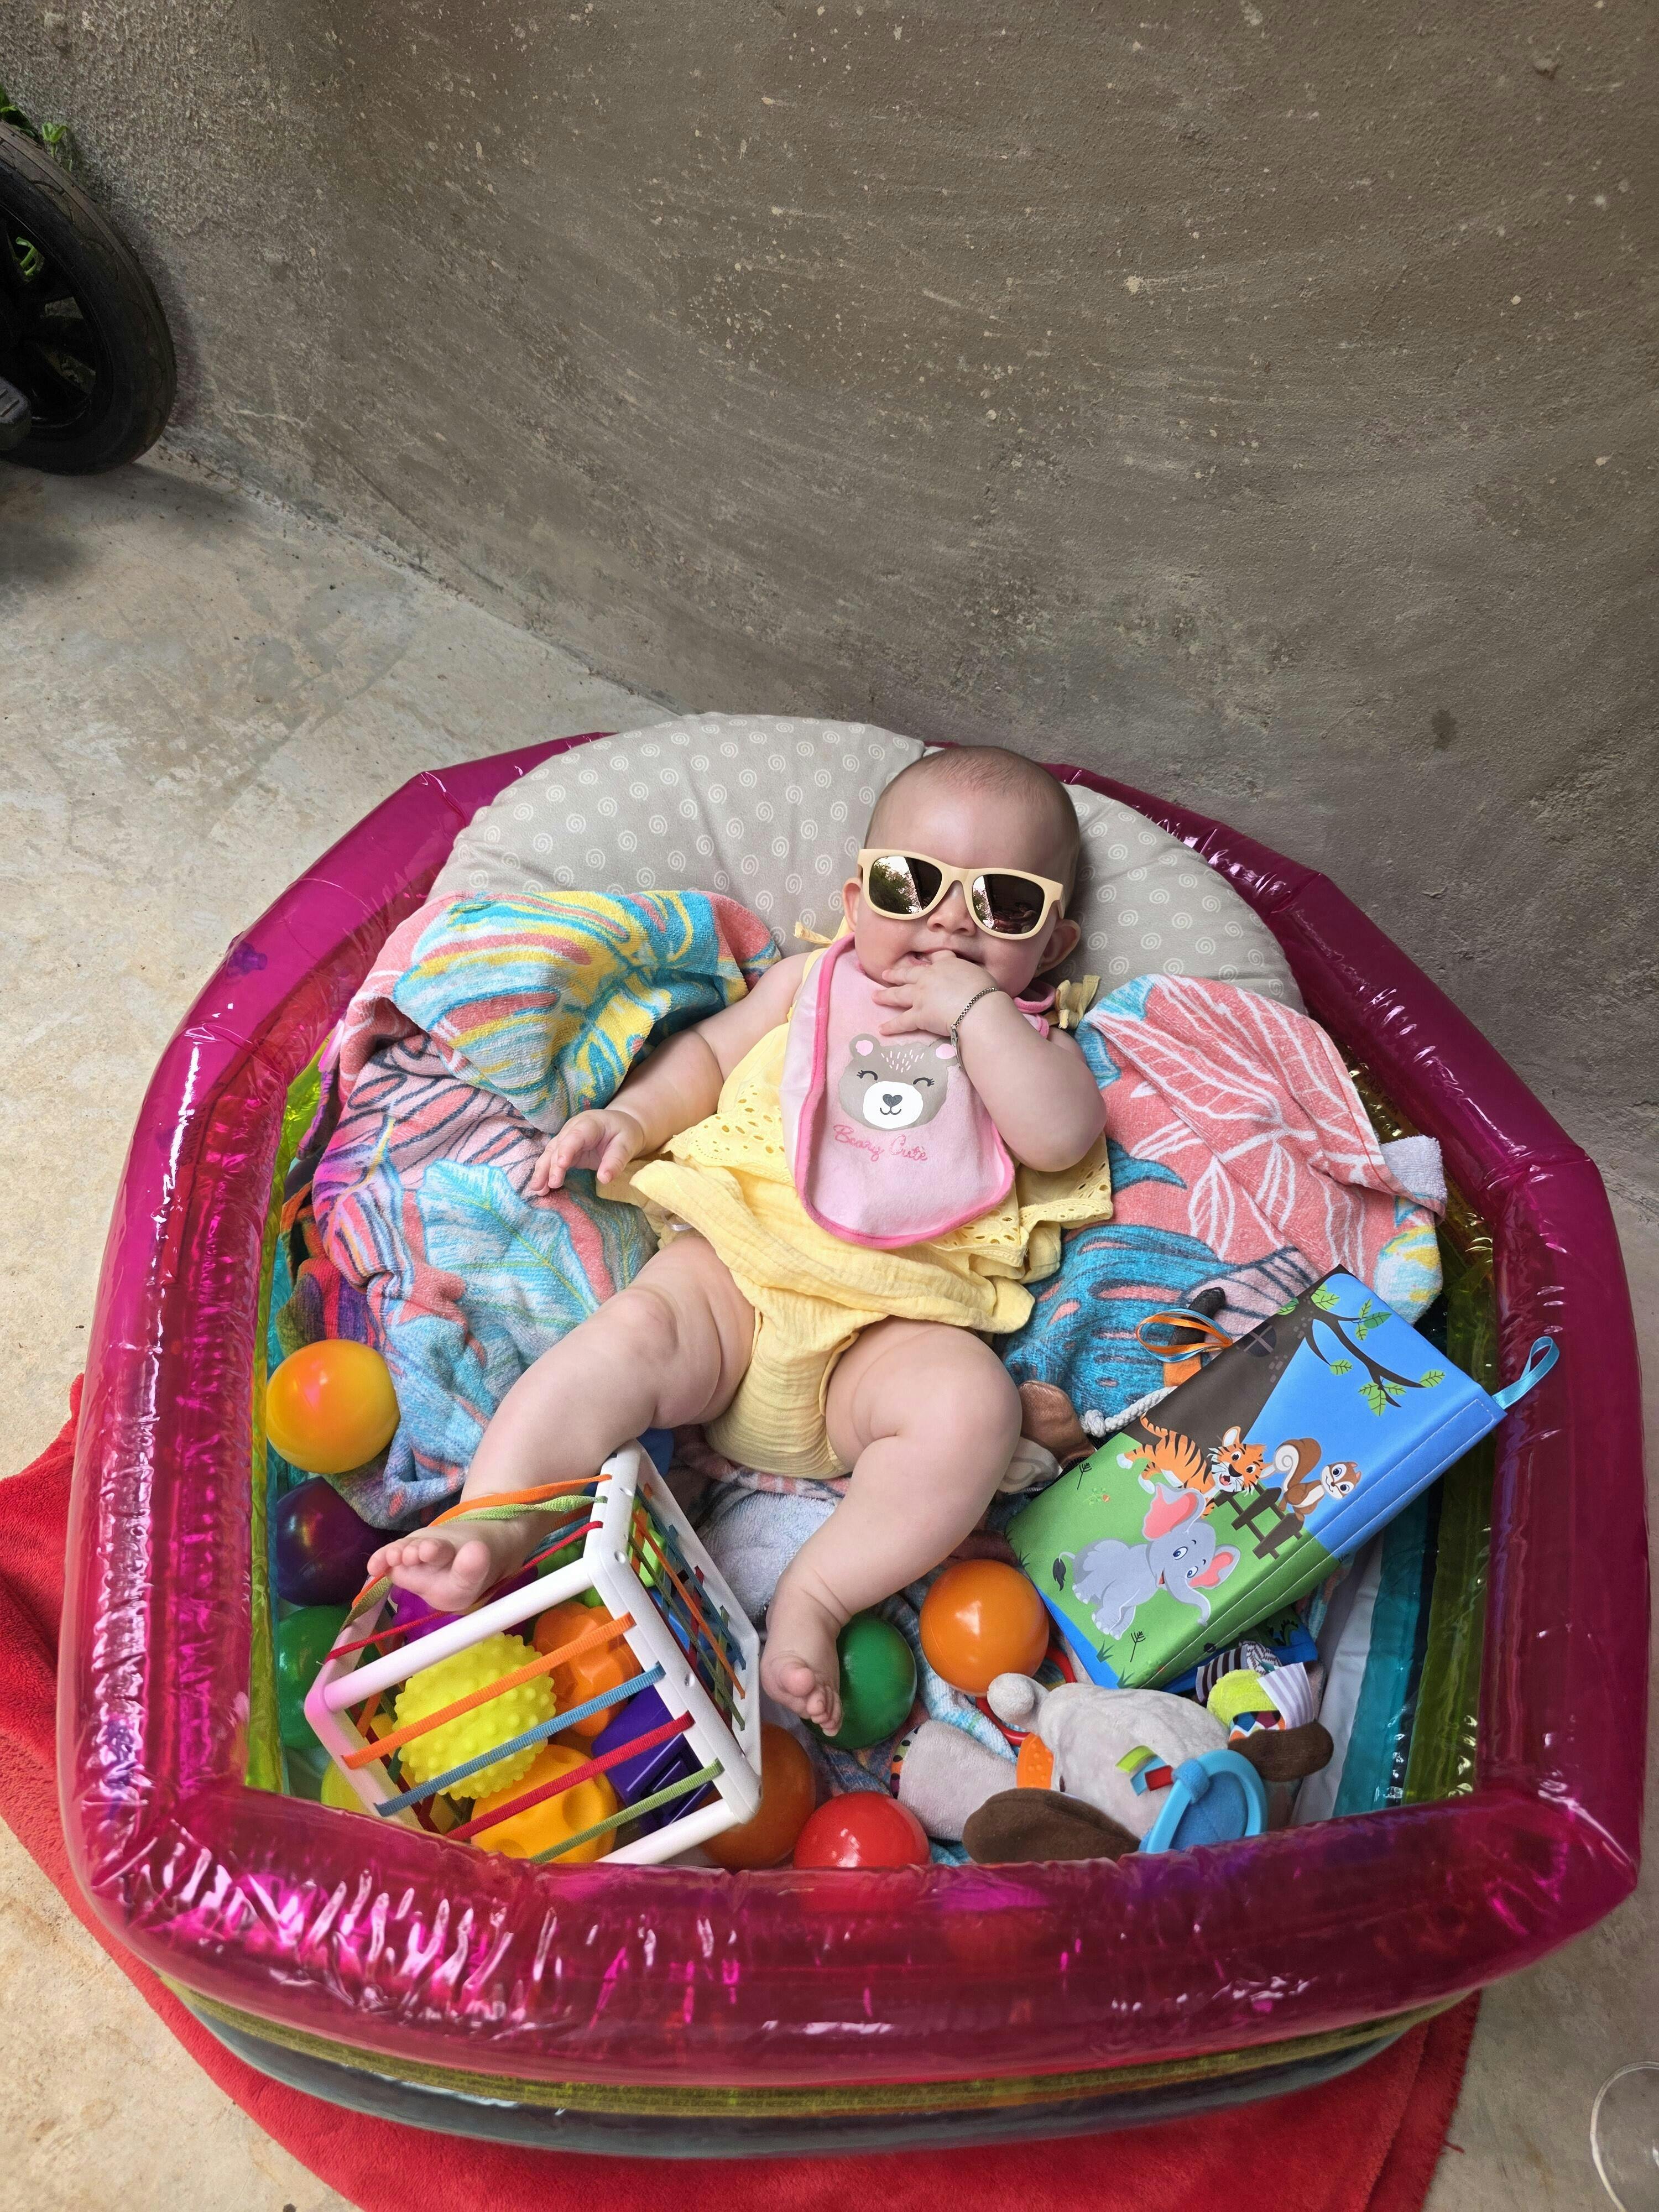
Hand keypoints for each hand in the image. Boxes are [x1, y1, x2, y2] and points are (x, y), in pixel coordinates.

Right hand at [529, 1106, 645, 1192]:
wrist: (620, 1125)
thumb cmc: (625, 1133)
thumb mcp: (627, 1145)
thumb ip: (616, 1160)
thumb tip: (604, 1179)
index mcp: (589, 1123)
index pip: (575, 1136)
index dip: (566, 1150)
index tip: (561, 1165)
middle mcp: (572, 1129)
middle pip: (558, 1146)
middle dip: (551, 1166)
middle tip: (549, 1185)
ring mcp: (566, 1138)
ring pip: (550, 1153)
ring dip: (542, 1171)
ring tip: (537, 1189)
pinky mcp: (564, 1150)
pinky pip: (552, 1161)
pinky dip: (546, 1173)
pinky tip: (541, 1187)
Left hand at [870, 950, 997, 1039]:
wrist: (978, 1007)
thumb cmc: (986, 992)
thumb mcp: (981, 976)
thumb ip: (972, 977)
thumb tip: (975, 982)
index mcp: (947, 964)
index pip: (936, 957)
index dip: (928, 958)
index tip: (920, 958)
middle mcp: (929, 977)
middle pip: (908, 974)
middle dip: (896, 974)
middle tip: (885, 975)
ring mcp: (921, 995)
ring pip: (899, 995)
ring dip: (886, 996)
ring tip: (875, 997)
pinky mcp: (918, 1015)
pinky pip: (902, 1022)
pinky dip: (891, 1026)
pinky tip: (882, 1029)